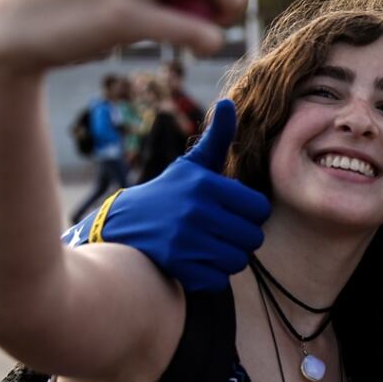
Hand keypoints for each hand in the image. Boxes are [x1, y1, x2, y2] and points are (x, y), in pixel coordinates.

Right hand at [66, 100, 269, 291]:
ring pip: (238, 260)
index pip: (260, 209)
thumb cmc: (169, 193)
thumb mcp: (192, 165)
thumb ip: (217, 138)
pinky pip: (219, 279)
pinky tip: (196, 261)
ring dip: (228, 257)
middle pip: (253, 237)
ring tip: (210, 245)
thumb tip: (228, 102)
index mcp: (206, 185)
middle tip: (223, 231)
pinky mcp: (176, 266)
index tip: (235, 211)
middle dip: (242, 236)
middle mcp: (196, 211)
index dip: (251, 213)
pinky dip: (211, 275)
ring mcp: (185, 240)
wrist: (122, 226)